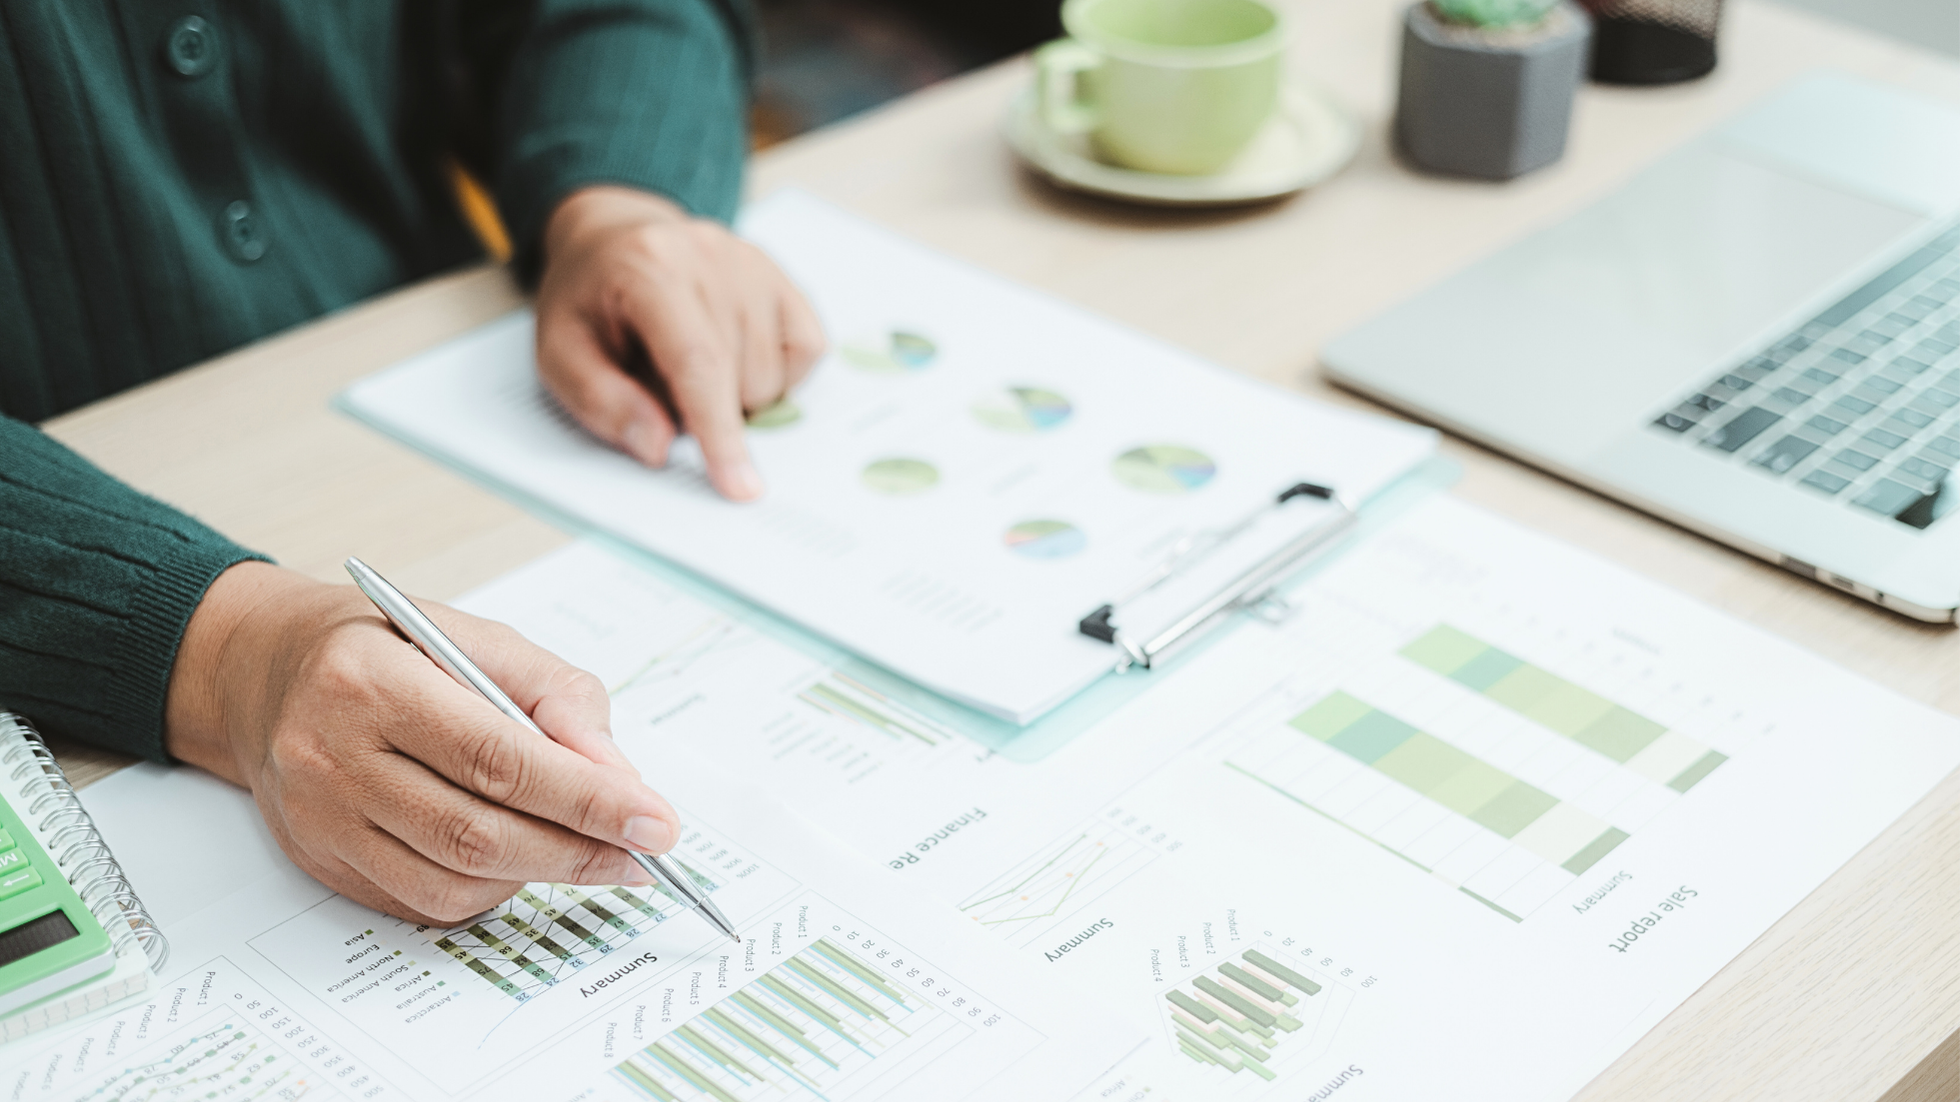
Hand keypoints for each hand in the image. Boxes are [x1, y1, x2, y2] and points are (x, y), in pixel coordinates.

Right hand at [164, 562, 680, 924]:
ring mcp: (320, 817)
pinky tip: (520, 859)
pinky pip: (422, 901)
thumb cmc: (389, 648)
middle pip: (477, 832)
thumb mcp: (480, 639)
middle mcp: (332, 755)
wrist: (267, 672)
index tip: (655, 822)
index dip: (586, 799)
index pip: (498, 759)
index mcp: (373, 682)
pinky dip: (488, 890)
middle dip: (578, 851)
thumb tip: (618, 778)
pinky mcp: (320, 860)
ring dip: (539, 875)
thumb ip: (557, 699)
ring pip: (452, 880)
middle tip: (642, 854)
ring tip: (588, 851)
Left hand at [534, 185, 825, 501]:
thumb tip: (659, 447)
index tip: (739, 487)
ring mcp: (754, 264)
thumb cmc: (589, 304)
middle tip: (659, 384)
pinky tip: (735, 357)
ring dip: (736, 395)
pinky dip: (776, 375)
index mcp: (649, 268)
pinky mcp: (782, 278)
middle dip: (705, 411)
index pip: (697, 362)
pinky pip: (807, 353)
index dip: (718, 431)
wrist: (616, 239)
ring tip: (690, 364)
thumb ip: (601, 403)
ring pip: (776, 376)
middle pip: (741, 378)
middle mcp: (710, 256)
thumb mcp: (559, 355)